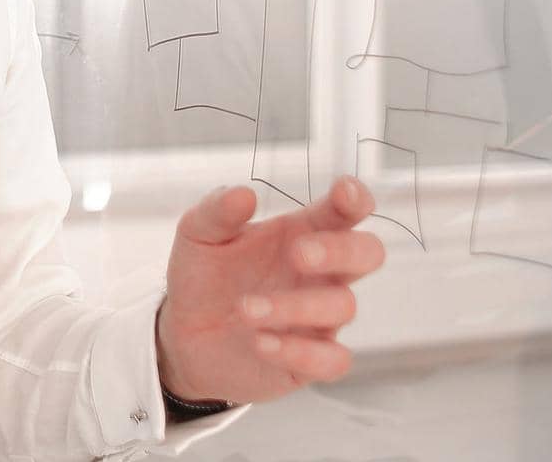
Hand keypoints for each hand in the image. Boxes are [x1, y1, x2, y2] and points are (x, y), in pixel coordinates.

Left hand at [155, 175, 385, 404]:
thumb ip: (217, 211)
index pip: (344, 211)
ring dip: (294, 306)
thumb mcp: (197, 235)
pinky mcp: (312, 360)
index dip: (354, 198)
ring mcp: (321, 318)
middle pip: (368, 252)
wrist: (184, 336)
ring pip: (343, 305)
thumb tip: (244, 193)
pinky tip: (260, 343)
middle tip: (298, 254)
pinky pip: (333, 359)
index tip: (345, 191)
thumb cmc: (203, 276)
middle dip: (341, 250)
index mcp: (300, 233)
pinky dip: (299, 351)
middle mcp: (321, 273)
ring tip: (245, 308)